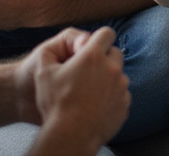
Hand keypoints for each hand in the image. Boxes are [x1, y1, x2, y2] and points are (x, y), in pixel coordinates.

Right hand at [21, 26, 129, 147]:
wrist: (71, 135)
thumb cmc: (55, 103)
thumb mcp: (43, 73)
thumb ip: (52, 53)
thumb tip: (65, 47)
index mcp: (93, 56)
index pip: (106, 33)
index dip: (99, 38)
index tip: (91, 48)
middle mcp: (112, 68)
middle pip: (115, 53)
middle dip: (105, 58)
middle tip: (88, 72)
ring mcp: (121, 87)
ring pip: (119, 75)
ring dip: (109, 79)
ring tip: (90, 92)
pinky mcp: (125, 104)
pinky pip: (121, 95)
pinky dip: (112, 97)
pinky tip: (97, 106)